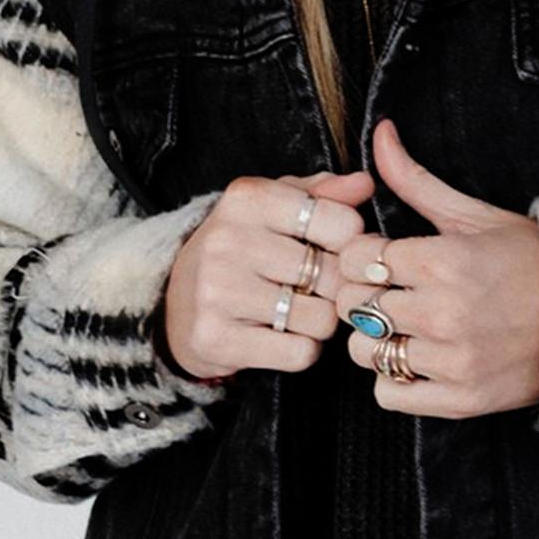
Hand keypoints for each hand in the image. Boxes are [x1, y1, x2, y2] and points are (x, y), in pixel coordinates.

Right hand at [160, 168, 375, 380]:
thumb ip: (321, 194)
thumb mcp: (275, 210)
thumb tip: (364, 185)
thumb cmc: (240, 252)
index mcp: (248, 199)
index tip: (332, 250)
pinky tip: (278, 337)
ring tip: (294, 313)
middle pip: (334, 276)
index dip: (350, 244)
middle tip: (313, 289)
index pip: (342, 224)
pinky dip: (300, 351)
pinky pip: (299, 353)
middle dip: (335, 289)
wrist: (174, 305)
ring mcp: (218, 291)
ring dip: (318, 323)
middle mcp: (228, 240)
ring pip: (321, 319)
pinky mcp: (216, 338)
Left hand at [334, 118, 538, 417]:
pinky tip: (419, 357)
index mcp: (444, 260)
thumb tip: (381, 132)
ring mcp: (452, 360)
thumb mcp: (474, 215)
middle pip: (354, 305)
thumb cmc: (533, 261)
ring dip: (376, 339)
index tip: (380, 257)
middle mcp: (443, 313)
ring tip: (407, 326)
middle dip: (364, 294)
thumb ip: (415, 180)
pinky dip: (394, 379)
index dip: (362, 255)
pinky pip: (389, 394)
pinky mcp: (461, 399)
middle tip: (390, 291)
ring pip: (364, 352)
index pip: (358, 259)